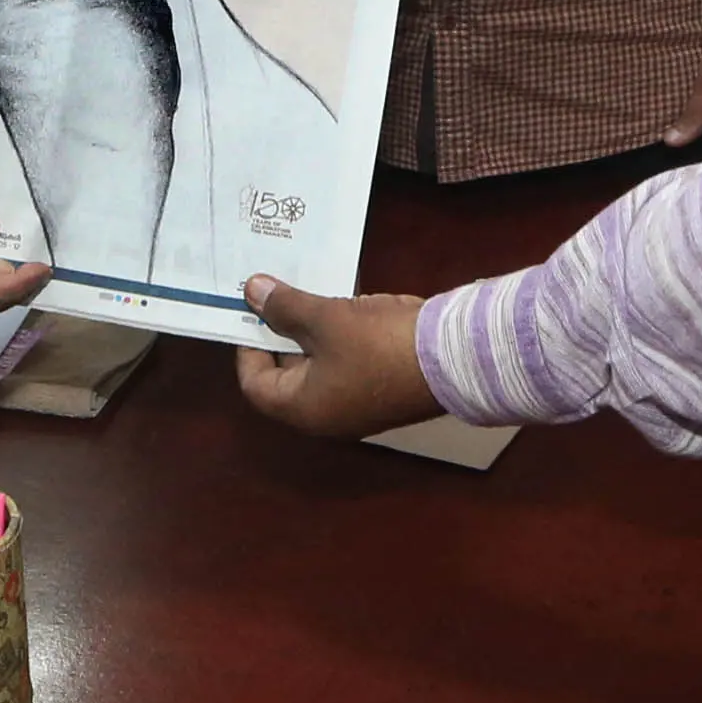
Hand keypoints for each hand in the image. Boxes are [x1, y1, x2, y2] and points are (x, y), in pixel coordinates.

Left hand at [232, 275, 437, 438]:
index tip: (251, 310)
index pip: (256, 384)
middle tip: (274, 290)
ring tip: (306, 287)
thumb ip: (285, 307)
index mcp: (305, 409)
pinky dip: (341, 332)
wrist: (453, 359)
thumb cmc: (379, 345)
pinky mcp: (382, 385)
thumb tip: (251, 292)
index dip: (248, 346)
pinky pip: (349, 359)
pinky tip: (344, 298)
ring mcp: (358, 402)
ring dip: (313, 327)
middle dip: (281, 330)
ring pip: (321, 363)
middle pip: (288, 373)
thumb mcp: (326, 320)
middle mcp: (327, 414)